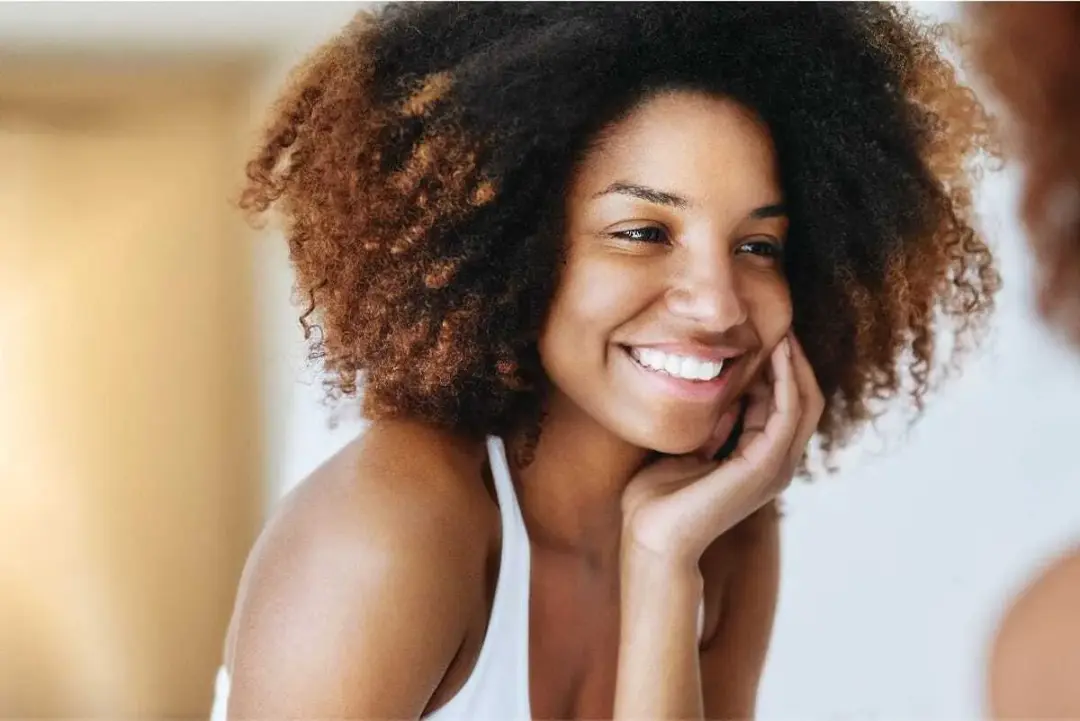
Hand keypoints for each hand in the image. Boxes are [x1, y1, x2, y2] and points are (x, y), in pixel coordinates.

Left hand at [621, 333, 823, 567]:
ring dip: (795, 365)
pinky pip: (788, 414)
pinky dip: (786, 381)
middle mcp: (775, 464)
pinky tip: (776, 354)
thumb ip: (712, 425)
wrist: (651, 537)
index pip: (784, 405)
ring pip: (804, 403)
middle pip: (805, 401)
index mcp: (759, 460)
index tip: (765, 333)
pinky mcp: (764, 467)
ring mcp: (774, 468)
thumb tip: (724, 393)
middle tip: (780, 323)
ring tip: (782, 331)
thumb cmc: (658, 499)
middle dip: (795, 362)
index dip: (779, 369)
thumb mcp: (689, 447)